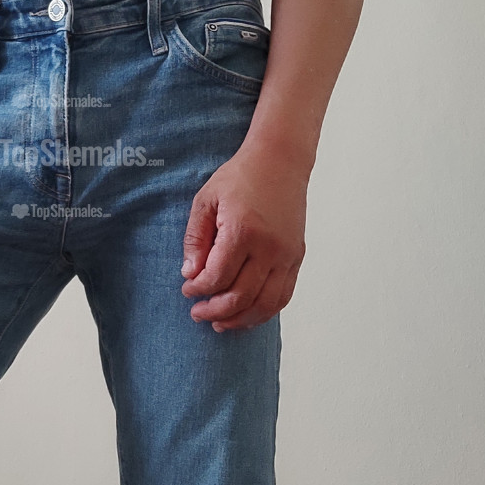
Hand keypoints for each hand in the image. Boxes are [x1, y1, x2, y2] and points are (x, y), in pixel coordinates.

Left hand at [181, 147, 307, 330]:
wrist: (280, 161)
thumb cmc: (240, 178)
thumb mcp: (206, 201)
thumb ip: (196, 239)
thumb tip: (190, 274)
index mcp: (242, 231)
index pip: (217, 277)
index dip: (198, 290)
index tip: (187, 290)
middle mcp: (269, 247)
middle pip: (241, 297)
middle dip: (215, 311)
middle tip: (198, 313)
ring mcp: (287, 254)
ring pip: (265, 304)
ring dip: (240, 319)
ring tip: (220, 323)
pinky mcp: (297, 257)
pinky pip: (283, 295)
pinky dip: (264, 311)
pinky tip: (246, 314)